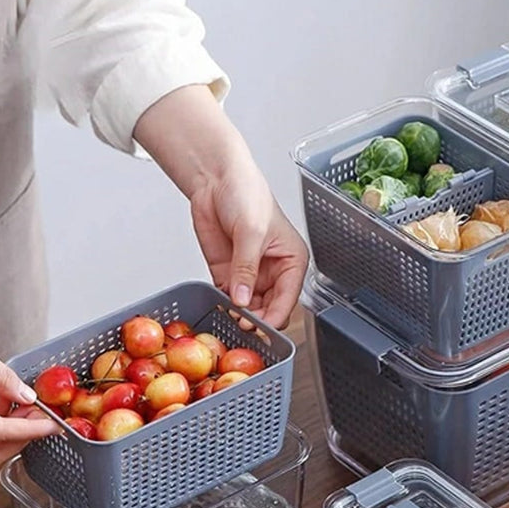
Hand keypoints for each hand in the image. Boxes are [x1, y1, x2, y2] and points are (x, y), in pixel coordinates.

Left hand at [134, 85, 308, 328]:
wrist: (215, 180)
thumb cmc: (246, 193)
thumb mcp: (251, 231)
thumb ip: (246, 267)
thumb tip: (243, 299)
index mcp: (292, 262)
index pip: (288, 299)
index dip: (275, 316)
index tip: (260, 327)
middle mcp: (274, 272)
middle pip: (269, 309)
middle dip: (257, 320)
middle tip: (242, 326)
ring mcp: (250, 276)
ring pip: (249, 309)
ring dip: (239, 316)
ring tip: (230, 319)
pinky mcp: (228, 276)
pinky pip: (227, 300)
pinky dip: (223, 307)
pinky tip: (219, 310)